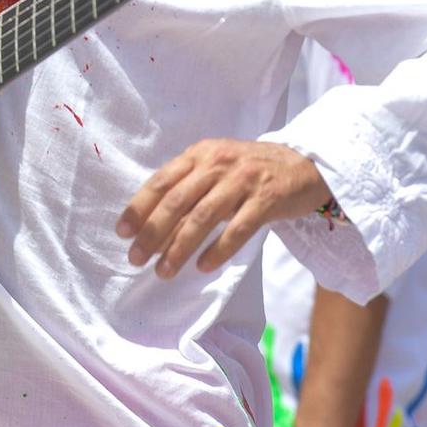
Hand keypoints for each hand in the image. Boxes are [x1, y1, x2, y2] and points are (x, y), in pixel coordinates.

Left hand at [115, 139, 330, 278]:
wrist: (304, 164)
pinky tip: (202, 267)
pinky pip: (238, 229)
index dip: (139, 207)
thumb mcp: (216, 165)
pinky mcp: (267, 199)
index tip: (122, 233)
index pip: (161, 181)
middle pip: (177, 202)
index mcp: (200, 154)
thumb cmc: (249, 170)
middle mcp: (218, 163)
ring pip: (203, 218)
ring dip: (179, 248)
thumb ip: (188, 184)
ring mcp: (243, 180)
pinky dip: (218, 250)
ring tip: (163, 272)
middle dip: (152, 233)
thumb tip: (151, 221)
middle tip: (136, 259)